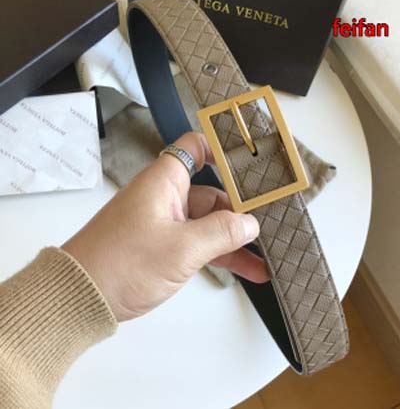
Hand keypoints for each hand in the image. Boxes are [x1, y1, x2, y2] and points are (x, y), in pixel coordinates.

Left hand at [63, 132, 268, 321]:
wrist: (82, 299)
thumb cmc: (121, 264)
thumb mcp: (181, 248)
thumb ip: (221, 233)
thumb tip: (250, 224)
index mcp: (164, 182)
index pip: (194, 147)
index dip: (221, 148)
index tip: (250, 160)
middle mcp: (166, 197)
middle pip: (212, 191)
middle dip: (240, 208)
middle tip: (271, 220)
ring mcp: (166, 223)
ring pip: (209, 222)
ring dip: (235, 239)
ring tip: (266, 255)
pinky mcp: (165, 246)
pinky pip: (200, 243)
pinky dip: (221, 254)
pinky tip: (248, 269)